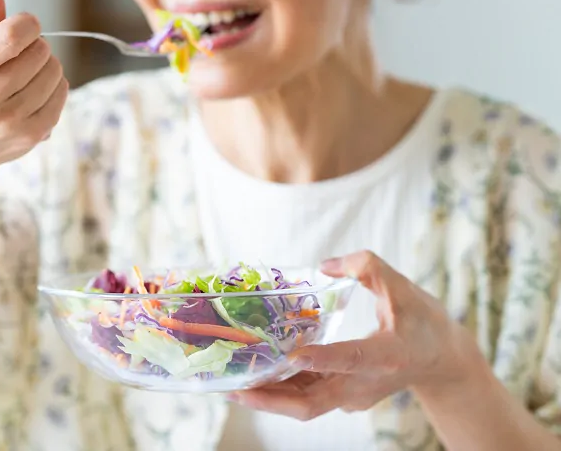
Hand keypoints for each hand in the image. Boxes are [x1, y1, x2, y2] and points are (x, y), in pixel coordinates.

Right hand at [0, 0, 67, 182]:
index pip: (11, 37)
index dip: (27, 24)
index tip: (24, 27)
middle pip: (38, 53)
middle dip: (36, 45)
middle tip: (23, 53)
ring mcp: (8, 123)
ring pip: (54, 72)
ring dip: (47, 64)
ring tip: (30, 71)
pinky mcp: (30, 136)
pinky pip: (61, 94)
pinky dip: (56, 85)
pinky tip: (38, 88)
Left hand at [229, 251, 487, 420]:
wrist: (442, 361)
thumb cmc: (424, 322)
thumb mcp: (404, 287)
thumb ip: (367, 267)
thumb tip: (324, 264)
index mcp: (386, 356)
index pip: (350, 359)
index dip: (322, 359)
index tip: (292, 356)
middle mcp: (365, 384)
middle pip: (313, 402)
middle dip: (272, 399)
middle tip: (235, 387)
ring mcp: (353, 395)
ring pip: (304, 405)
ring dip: (267, 397)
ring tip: (229, 384)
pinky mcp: (343, 396)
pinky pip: (306, 397)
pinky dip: (279, 390)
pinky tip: (251, 376)